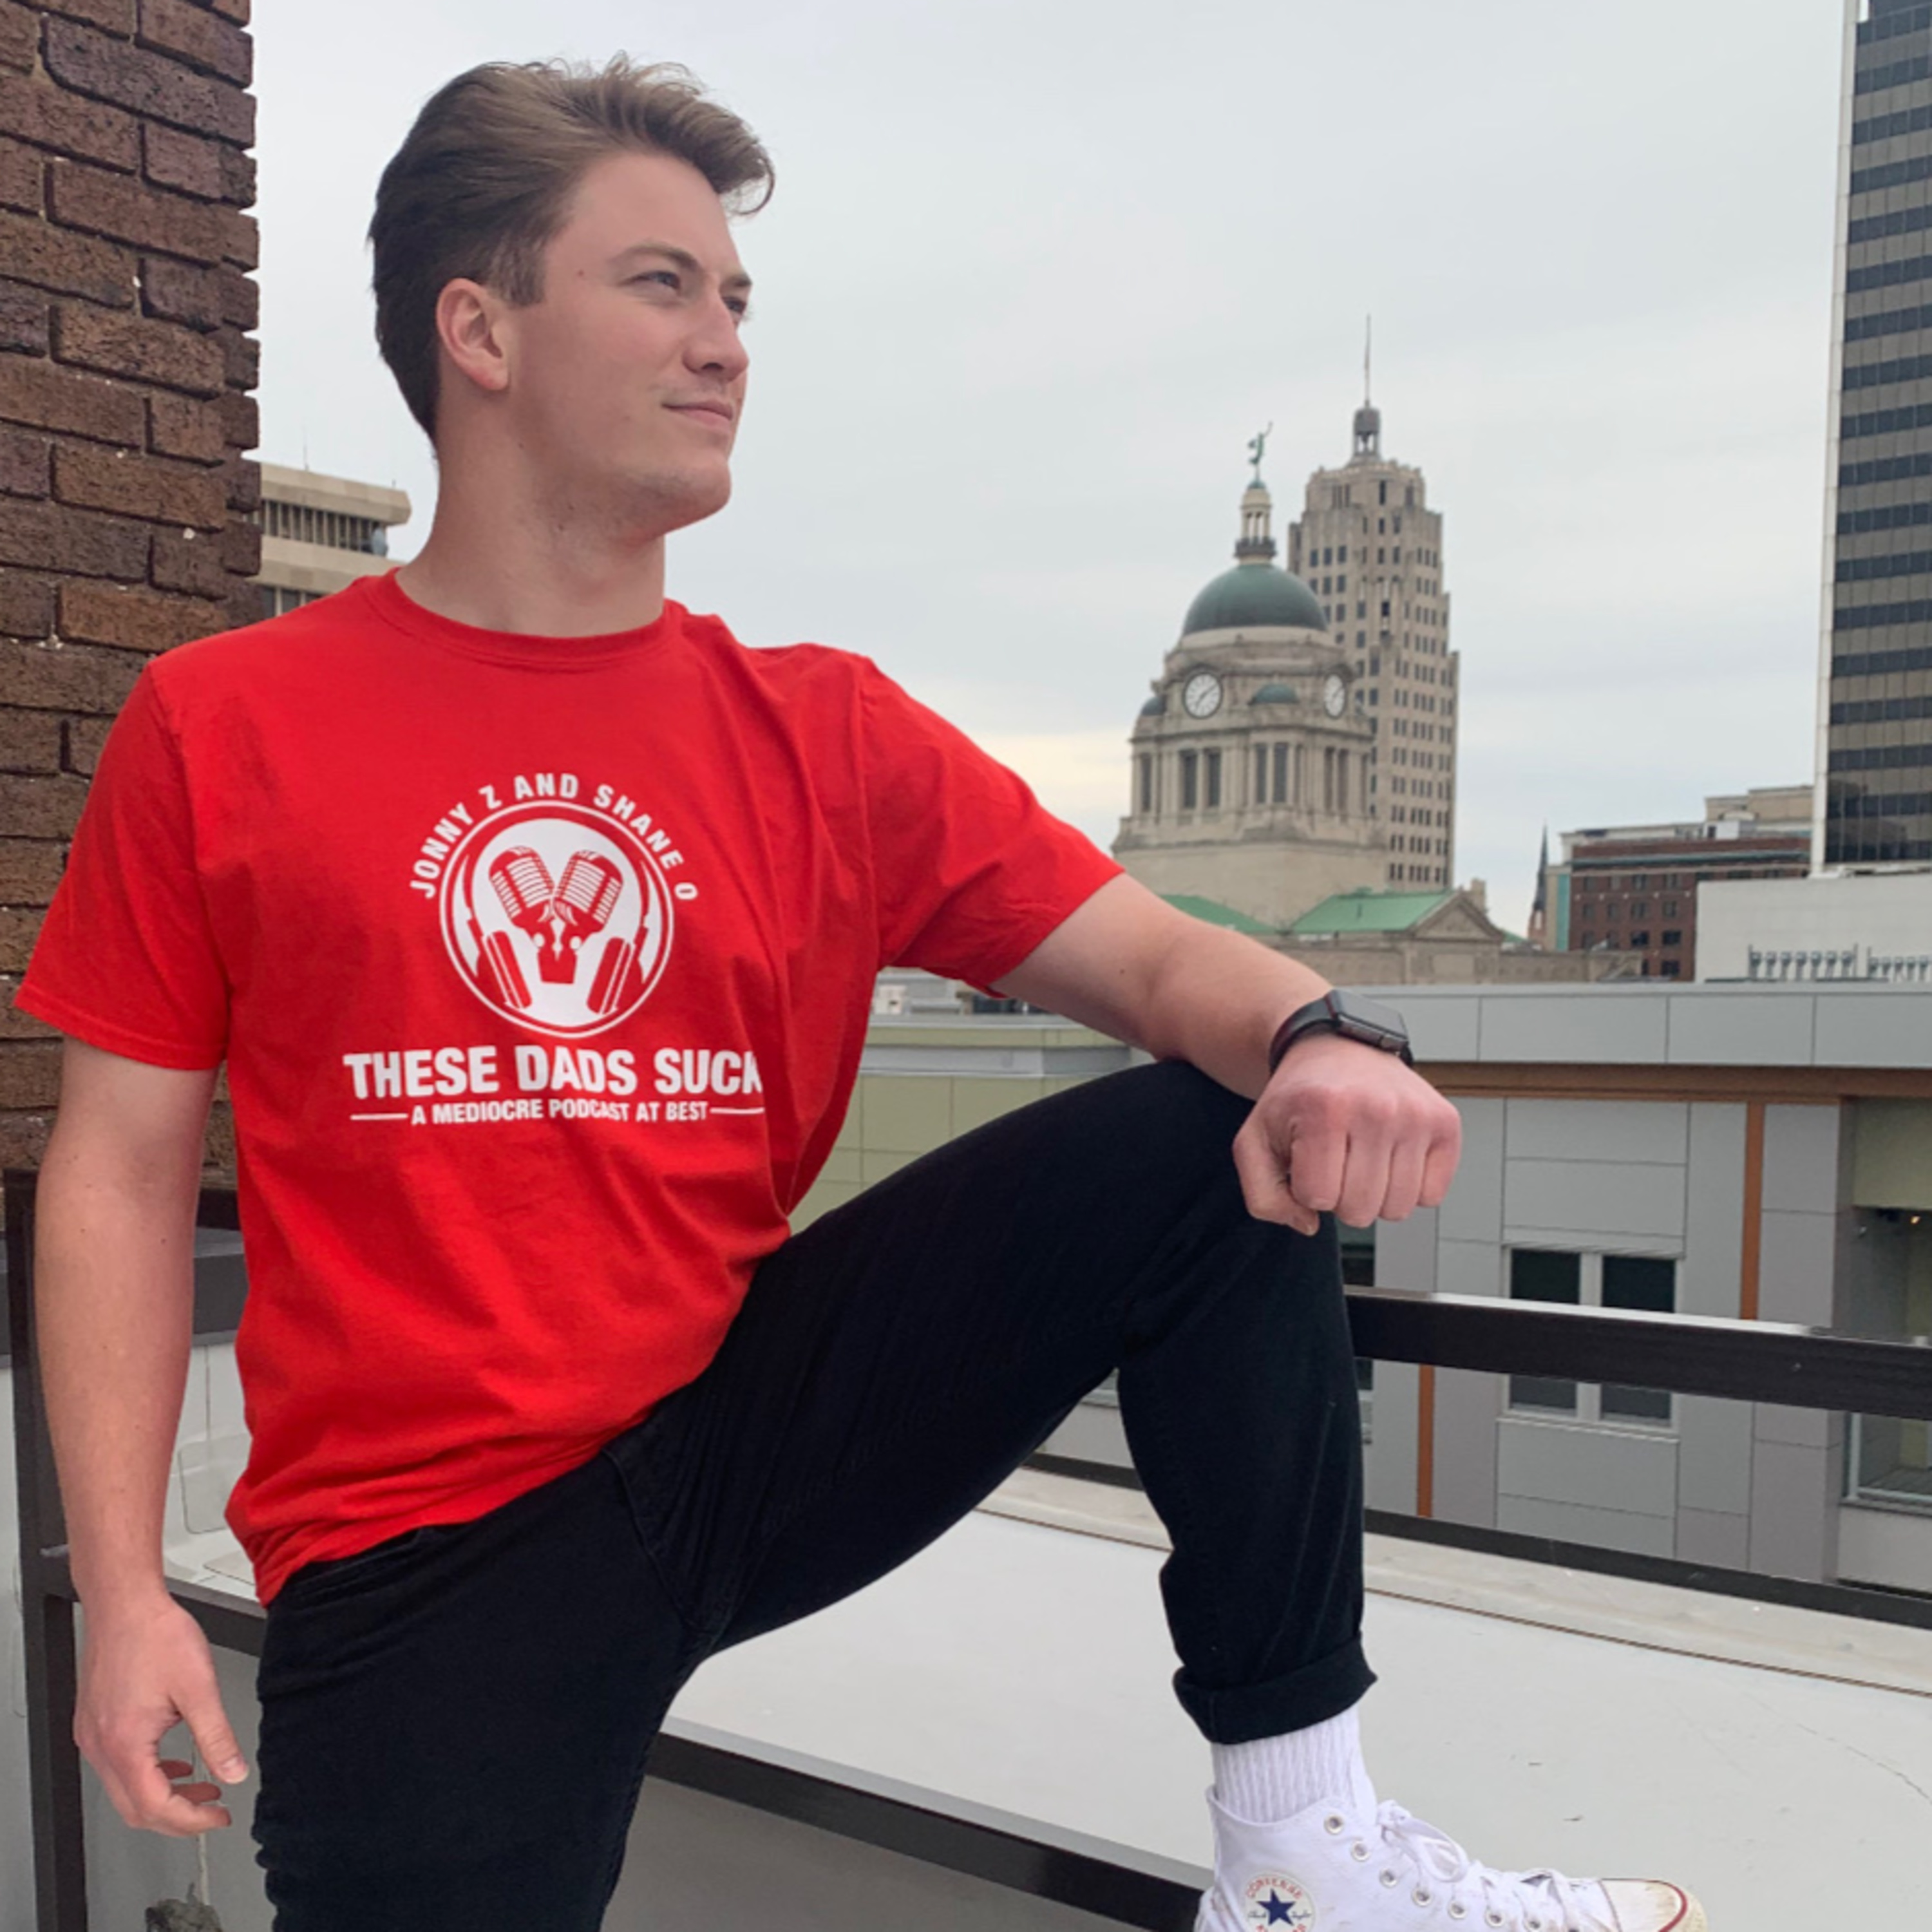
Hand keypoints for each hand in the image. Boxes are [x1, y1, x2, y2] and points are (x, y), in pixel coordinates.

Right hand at [75, 1593, 248, 1836]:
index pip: (155, 1807)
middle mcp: (101, 1746)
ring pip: (126, 1790)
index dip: (190, 1821)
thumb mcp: (199, 1687)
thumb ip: (217, 1735)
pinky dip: (150, 1773)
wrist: (125, 1604)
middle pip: (136, 1808)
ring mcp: (93, 1736)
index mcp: (125, 1744)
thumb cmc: (155, 1635)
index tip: (217, 1818)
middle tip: (212, 1813)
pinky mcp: (94, 1723)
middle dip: (177, 1817)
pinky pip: (118, 1766)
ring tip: (202, 1789)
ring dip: (164, 1795)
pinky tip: (175, 1762)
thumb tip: (233, 1771)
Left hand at [1232, 1030, 1461, 1232]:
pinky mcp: (1446, 1122)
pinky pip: (1432, 1196)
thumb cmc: (1299, 1098)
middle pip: (1361, 1211)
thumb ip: (1263, 1196)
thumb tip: (1309, 1224)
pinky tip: (1391, 1156)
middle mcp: (1377, 1109)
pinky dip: (1410, 1186)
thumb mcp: (1254, 1140)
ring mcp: (1416, 1115)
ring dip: (1375, 1195)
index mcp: (1325, 1110)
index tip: (1309, 1158)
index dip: (1307, 1188)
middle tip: (1337, 1160)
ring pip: (1398, 1208)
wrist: (1338, 1050)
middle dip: (1341, 1197)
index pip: (1318, 1198)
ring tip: (1362, 1158)